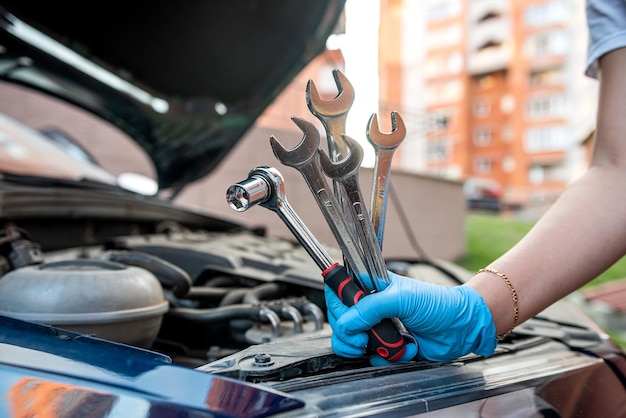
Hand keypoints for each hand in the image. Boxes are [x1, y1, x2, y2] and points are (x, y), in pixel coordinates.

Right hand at [325, 271, 496, 362]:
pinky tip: (403, 349)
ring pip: (353, 341)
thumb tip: (347, 322)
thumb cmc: (438, 303)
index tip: (346, 318)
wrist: (461, 328)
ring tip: (387, 345)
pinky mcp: (389, 345)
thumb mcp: (401, 299)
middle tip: (364, 338)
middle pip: (341, 321)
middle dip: (350, 334)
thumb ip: (370, 308)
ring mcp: (379, 326)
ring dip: (371, 347)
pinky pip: (374, 356)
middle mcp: (371, 306)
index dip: (338, 306)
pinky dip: (387, 357)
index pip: (339, 292)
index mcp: (371, 286)